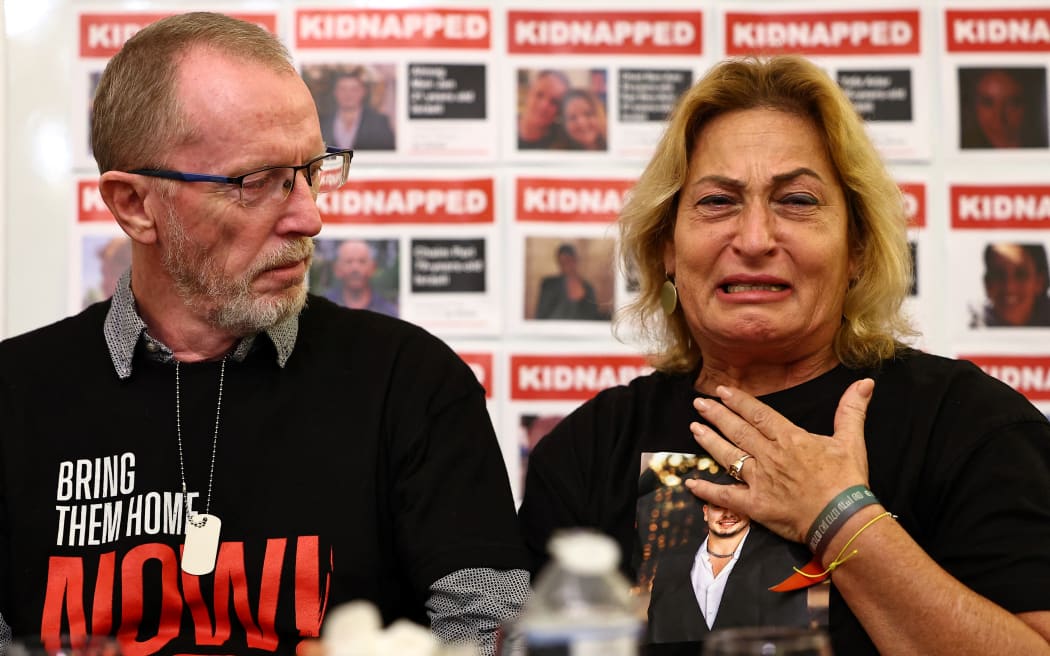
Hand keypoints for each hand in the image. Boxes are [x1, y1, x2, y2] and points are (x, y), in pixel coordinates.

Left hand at [684, 378, 874, 544]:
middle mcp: (769, 456)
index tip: (721, 391)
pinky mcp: (755, 505)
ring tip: (694, 429)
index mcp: (789, 438)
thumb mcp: (852, 440)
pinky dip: (707, 490)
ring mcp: (759, 480)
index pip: (758, 414)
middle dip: (716, 415)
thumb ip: (852, 410)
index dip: (738, 401)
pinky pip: (725, 496)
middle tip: (699, 404)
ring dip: (709, 441)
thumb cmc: (847, 481)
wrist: (843, 518)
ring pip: (728, 456)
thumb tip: (865, 382)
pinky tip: (691, 483)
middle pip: (737, 430)